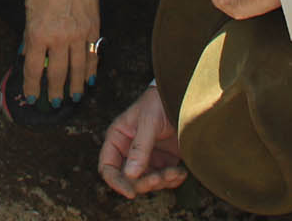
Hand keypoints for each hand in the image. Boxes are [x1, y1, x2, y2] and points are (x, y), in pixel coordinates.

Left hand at [20, 0, 98, 104]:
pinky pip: (93, 55)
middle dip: (53, 92)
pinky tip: (90, 79)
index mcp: (38, 33)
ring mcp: (79, 34)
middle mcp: (59, 38)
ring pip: (78, 69)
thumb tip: (29, 54)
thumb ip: (30, 34)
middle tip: (52, 104)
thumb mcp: (29, 8)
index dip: (31, 86)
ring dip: (75, 87)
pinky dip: (92, 69)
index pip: (33, 68)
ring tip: (73, 98)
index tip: (31, 97)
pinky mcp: (94, 28)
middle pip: (56, 74)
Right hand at [97, 85, 186, 199]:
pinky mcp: (163, 162)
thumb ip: (139, 148)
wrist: (183, 98)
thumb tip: (130, 175)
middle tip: (159, 178)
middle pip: (129, 179)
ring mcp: (147, 158)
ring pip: (147, 183)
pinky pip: (164, 180)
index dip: (116, 182)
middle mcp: (129, 151)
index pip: (108, 166)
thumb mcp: (148, 122)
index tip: (130, 192)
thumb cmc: (159, 103)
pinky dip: (173, 180)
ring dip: (162, 182)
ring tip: (176, 172)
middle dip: (145, 183)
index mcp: (118, 139)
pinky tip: (181, 171)